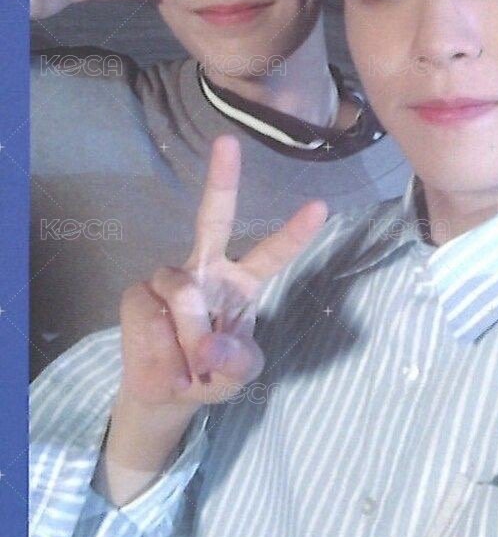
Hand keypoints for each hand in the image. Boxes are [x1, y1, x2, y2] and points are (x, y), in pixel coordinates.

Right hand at [118, 135, 328, 409]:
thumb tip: (210, 348)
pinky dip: (163, 352)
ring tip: (192, 371)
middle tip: (228, 142)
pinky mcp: (138, 294)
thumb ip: (237, 363)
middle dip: (222, 180)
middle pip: (213, 218)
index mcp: (242, 282)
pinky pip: (152, 317)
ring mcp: (169, 278)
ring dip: (190, 338)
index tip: (320, 207)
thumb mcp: (239, 375)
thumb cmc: (212, 374)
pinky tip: (168, 366)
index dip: (294, 233)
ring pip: (183, 294)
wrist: (166, 394)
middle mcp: (206, 268)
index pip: (272, 253)